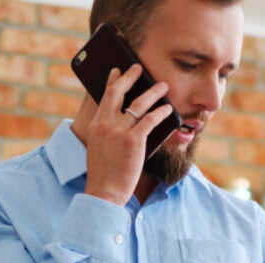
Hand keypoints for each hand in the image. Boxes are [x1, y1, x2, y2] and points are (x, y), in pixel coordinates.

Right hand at [81, 64, 175, 205]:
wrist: (104, 192)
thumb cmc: (105, 174)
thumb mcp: (99, 148)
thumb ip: (108, 132)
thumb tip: (126, 120)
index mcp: (96, 126)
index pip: (104, 97)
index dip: (112, 81)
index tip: (117, 71)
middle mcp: (105, 124)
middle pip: (118, 92)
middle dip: (130, 77)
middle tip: (139, 67)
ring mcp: (119, 131)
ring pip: (138, 104)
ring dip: (153, 92)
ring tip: (163, 86)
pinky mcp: (133, 140)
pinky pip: (150, 119)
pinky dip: (161, 112)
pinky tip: (168, 109)